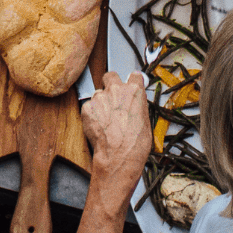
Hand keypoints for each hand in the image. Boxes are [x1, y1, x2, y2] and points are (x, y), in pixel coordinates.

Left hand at [82, 71, 150, 197]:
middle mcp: (116, 90)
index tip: (129, 85)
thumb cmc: (135, 144)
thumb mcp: (145, 120)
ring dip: (101, 103)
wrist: (118, 156)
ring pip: (98, 94)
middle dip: (111, 83)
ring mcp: (100, 97)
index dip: (131, 82)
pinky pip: (89, 106)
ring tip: (106, 120)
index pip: (133, 76)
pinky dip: (92, 114)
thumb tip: (135, 102)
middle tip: (113, 97)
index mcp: (134, 91)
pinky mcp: (87, 107)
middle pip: (110, 76)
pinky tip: (98, 126)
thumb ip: (137, 105)